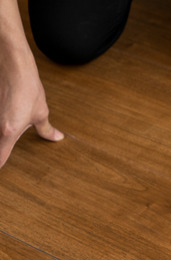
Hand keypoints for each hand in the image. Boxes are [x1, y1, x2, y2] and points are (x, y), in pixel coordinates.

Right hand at [1, 49, 62, 168]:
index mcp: (8, 132)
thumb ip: (46, 129)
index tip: (1, 174)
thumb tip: (56, 138)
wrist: (13, 65)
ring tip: (12, 124)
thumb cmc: (27, 88)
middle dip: (2, 147)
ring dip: (2, 137)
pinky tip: (5, 115)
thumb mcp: (40, 112)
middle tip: (7, 149)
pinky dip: (0, 124)